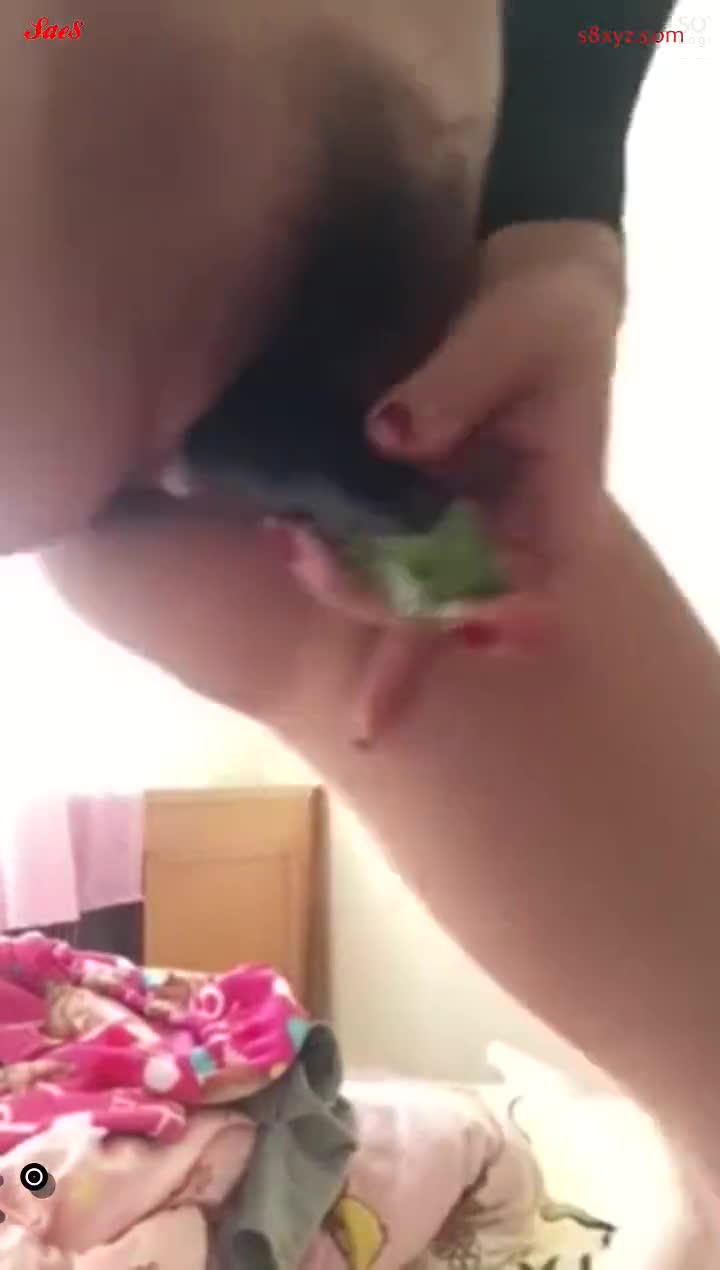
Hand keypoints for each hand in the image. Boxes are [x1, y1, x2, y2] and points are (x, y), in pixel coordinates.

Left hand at [267, 221, 624, 742]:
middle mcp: (508, 539)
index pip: (525, 589)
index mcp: (557, 512)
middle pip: (447, 604)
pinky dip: (337, 547)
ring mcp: (463, 531)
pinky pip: (380, 548)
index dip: (478, 620)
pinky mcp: (424, 512)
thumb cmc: (546, 318)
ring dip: (346, 580)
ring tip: (284, 539)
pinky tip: (286, 533)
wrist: (536, 301)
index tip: (432, 638)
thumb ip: (457, 386)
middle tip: (303, 552)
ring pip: (407, 586)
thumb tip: (390, 435)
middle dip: (375, 596)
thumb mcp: (516, 333)